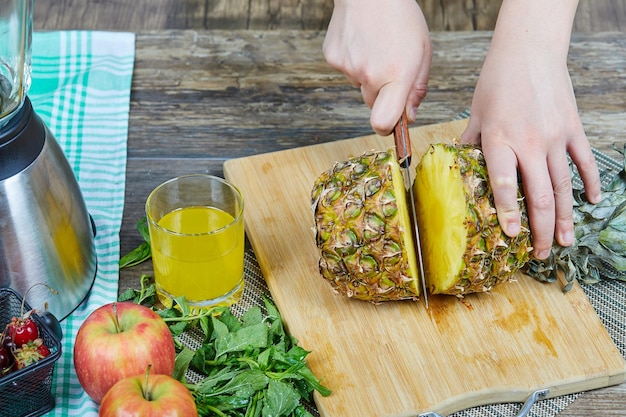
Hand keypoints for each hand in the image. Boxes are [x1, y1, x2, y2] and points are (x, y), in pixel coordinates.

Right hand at [323, 0, 431, 134]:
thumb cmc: (401, 17)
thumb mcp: (422, 52)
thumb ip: (417, 89)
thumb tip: (408, 117)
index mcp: (397, 76)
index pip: (383, 122)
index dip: (386, 128)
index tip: (391, 124)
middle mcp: (369, 75)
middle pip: (372, 104)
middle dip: (382, 93)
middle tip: (389, 66)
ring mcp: (347, 67)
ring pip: (359, 85)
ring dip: (367, 74)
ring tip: (376, 46)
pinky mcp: (333, 58)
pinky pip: (345, 70)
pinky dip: (353, 60)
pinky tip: (361, 40)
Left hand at [461, 0, 601, 258]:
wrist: (529, 50)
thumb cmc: (496, 81)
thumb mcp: (476, 113)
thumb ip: (470, 143)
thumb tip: (459, 165)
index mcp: (499, 140)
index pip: (505, 183)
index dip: (509, 212)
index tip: (512, 237)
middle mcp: (529, 143)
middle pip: (540, 194)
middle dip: (542, 229)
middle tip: (542, 254)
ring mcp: (555, 137)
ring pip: (563, 185)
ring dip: (566, 217)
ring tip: (567, 241)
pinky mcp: (573, 128)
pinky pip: (584, 161)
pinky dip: (589, 183)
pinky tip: (591, 202)